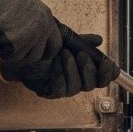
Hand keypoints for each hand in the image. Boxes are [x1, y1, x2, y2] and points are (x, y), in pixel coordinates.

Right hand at [0, 0, 62, 63]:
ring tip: (2, 39)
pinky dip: (0, 50)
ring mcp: (31, 36)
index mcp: (47, 18)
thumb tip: (38, 40)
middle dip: (25, 55)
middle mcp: (42, 28)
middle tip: (13, 49)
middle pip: (38, 55)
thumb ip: (37, 23)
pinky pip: (9, 55)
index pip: (56, 44)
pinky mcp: (17, 42)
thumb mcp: (29, 7)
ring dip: (11, 52)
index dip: (45, 52)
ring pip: (23, 57)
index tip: (36, 54)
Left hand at [1, 34, 117, 98]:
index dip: (108, 72)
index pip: (103, 77)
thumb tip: (98, 40)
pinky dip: (60, 74)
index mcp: (84, 70)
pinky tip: (55, 63)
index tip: (108, 63)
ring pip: (78, 87)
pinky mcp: (52, 92)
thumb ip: (83, 41)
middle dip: (89, 69)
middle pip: (93, 84)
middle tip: (81, 55)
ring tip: (64, 54)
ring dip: (72, 69)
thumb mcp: (67, 39)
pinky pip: (62, 88)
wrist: (24, 50)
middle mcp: (78, 81)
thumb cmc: (46, 46)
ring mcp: (65, 88)